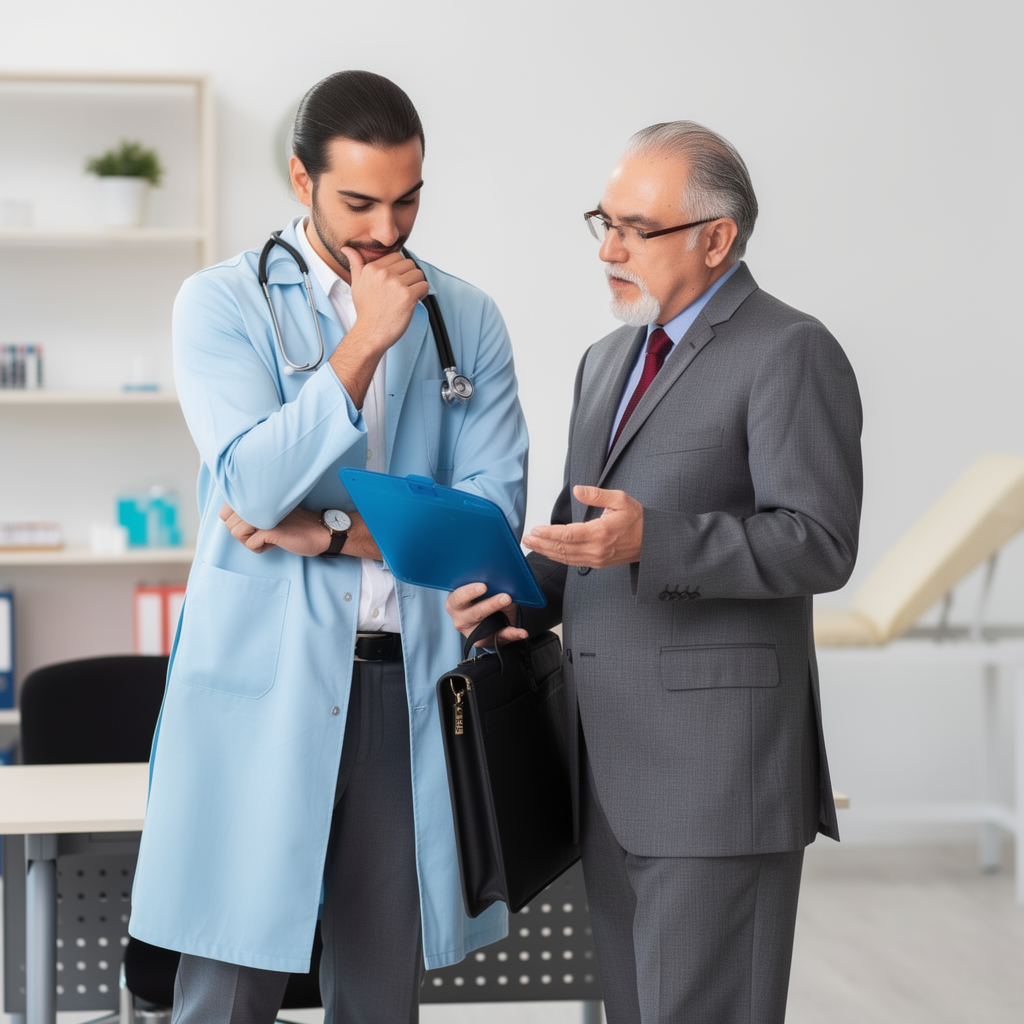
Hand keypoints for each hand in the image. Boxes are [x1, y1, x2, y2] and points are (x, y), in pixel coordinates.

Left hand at [219, 504, 328, 555]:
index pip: (224, 513)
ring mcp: (263, 514)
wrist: (319, 531)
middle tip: (263, 532)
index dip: (236, 524)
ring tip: (268, 537)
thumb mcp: (268, 512)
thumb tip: (227, 521)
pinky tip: (274, 543)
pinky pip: (250, 544)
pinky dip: (260, 548)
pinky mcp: (270, 529)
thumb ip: (248, 511)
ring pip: (236, 534)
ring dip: (251, 541)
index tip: (255, 525)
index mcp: (255, 495)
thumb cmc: (292, 524)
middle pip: (229, 525)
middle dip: (243, 534)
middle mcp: (257, 501)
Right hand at [343, 246, 428, 354]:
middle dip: (409, 277)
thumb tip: (347, 248)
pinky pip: (424, 286)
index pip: (397, 256)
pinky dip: (422, 294)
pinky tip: (412, 302)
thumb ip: (355, 264)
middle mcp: (383, 274)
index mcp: (372, 268)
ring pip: (418, 274)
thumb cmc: (366, 312)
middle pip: (409, 264)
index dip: (400, 270)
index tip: (396, 283)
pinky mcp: (407, 296)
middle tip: (402, 292)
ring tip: (406, 297)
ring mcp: (396, 284)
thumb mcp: (356, 284)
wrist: (370, 334)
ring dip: (417, 285)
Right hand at [445, 583, 526, 647]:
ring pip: (485, 628)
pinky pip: (500, 638)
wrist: (481, 618)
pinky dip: (513, 634)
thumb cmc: (479, 598)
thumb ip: (491, 589)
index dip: (470, 591)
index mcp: (455, 602)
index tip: (484, 586)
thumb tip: (505, 591)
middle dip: (491, 605)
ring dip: (504, 620)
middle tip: (506, 598)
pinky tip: (522, 632)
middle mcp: (460, 618)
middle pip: (474, 613)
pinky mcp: (483, 641)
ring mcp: (470, 632)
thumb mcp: (483, 591)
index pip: (459, 597)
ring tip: (514, 611)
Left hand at [521, 485, 643, 567]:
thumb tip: (578, 490)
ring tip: (532, 545)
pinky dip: (558, 557)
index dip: (549, 534)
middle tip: (526, 539)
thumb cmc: (637, 519)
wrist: (651, 541)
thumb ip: (596, 494)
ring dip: (546, 551)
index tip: (535, 530)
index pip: (568, 535)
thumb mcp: (620, 499)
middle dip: (541, 544)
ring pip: (565, 557)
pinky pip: (573, 561)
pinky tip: (549, 551)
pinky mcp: (597, 563)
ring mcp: (596, 558)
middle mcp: (596, 549)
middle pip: (562, 548)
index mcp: (600, 532)